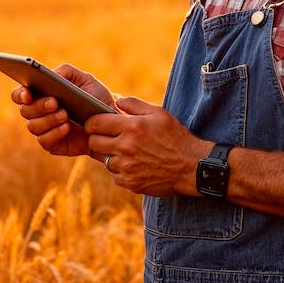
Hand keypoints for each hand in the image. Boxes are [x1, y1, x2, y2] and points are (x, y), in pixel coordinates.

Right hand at [11, 64, 113, 157]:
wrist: (110, 122)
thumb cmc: (95, 98)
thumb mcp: (85, 79)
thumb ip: (67, 71)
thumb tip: (49, 74)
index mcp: (41, 94)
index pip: (20, 94)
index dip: (20, 94)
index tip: (28, 93)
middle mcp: (39, 113)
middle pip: (25, 111)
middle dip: (39, 106)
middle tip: (54, 102)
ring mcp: (44, 129)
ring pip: (33, 126)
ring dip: (48, 120)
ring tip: (65, 114)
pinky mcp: (52, 144)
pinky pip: (44, 141)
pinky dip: (55, 133)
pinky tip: (67, 127)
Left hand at [85, 97, 209, 196]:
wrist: (191, 167)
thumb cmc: (175, 137)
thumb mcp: (159, 113)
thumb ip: (134, 104)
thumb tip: (115, 99)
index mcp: (132, 127)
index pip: (95, 123)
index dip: (92, 122)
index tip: (95, 123)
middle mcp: (126, 148)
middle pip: (94, 143)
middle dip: (98, 138)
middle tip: (108, 137)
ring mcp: (127, 167)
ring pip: (103, 159)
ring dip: (110, 155)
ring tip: (126, 151)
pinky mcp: (130, 183)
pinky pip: (114, 175)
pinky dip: (120, 170)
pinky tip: (134, 164)